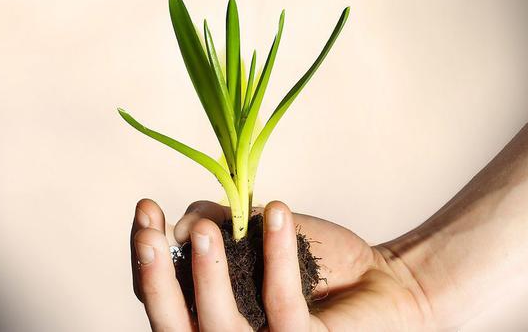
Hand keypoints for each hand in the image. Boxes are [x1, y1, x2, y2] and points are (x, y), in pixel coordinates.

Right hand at [130, 199, 431, 330]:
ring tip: (207, 230)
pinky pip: (282, 304)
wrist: (382, 277)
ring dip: (208, 276)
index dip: (147, 256)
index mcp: (214, 313)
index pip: (165, 294)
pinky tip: (276, 211)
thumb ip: (216, 225)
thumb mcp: (257, 235)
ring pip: (220, 327)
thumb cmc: (318, 260)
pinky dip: (276, 255)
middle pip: (174, 324)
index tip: (145, 209)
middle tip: (150, 230)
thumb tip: (180, 226)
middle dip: (156, 277)